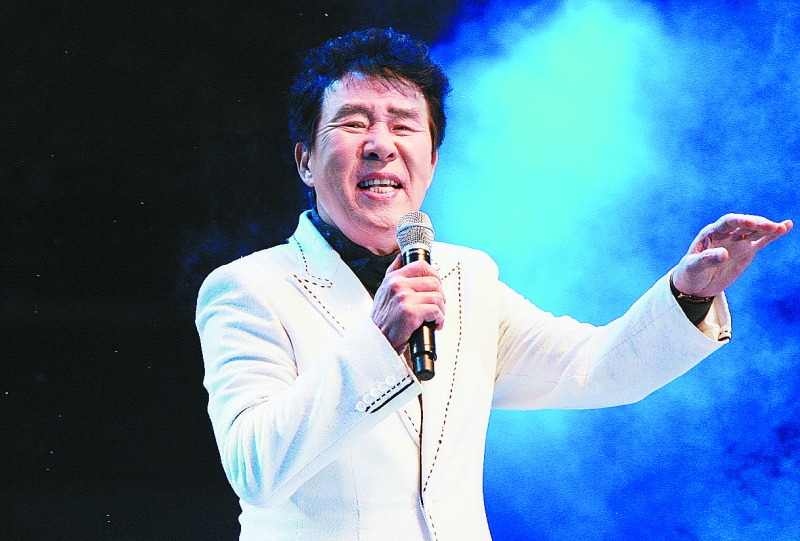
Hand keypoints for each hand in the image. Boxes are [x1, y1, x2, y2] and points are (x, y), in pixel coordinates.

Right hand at [371, 255, 445, 354]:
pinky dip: (439, 320)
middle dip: (440, 295)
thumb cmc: (384, 319)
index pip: (421, 265)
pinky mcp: (410, 313)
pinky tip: (433, 325)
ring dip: (441, 310)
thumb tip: (402, 256)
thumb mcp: (384, 290)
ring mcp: (404, 298)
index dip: (434, 274)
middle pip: (434, 281)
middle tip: (437, 306)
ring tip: (434, 317)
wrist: (377, 340)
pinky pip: (436, 311)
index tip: (436, 286)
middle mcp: (398, 285)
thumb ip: (393, 272)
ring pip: (437, 296)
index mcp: (393, 278)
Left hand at [672, 213, 792, 296]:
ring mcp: (737, 242)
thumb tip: (724, 254)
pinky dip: (773, 235)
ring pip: (755, 231)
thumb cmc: (690, 273)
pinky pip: (761, 240)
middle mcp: (726, 234)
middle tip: (771, 227)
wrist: (696, 283)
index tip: (750, 223)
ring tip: (782, 227)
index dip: (739, 221)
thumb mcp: (694, 267)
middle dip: (757, 224)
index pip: (727, 222)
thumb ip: (706, 259)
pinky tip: (786, 227)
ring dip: (768, 228)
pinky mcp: (746, 251)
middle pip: (744, 224)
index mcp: (711, 233)